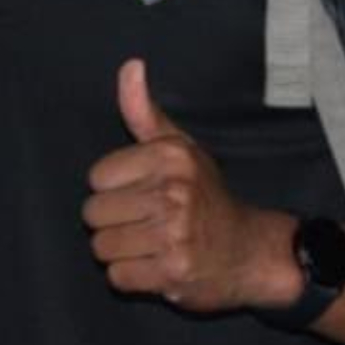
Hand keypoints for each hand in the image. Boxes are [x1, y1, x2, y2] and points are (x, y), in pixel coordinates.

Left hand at [82, 60, 293, 311]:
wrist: (251, 249)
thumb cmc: (205, 196)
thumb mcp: (181, 149)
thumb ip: (145, 113)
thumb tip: (130, 66)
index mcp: (172, 156)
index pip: (97, 177)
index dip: (115, 189)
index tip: (144, 193)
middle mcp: (175, 191)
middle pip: (94, 214)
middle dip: (114, 223)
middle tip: (148, 222)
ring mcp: (175, 232)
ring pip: (102, 247)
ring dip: (122, 252)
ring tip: (152, 244)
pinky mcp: (173, 270)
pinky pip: (118, 277)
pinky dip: (133, 277)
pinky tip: (158, 265)